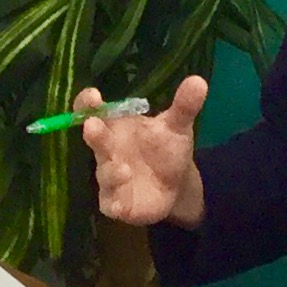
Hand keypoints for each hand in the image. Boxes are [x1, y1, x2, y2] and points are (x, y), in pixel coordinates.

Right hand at [77, 76, 207, 228]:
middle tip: (92, 125)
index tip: (93, 96)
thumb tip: (200, 81)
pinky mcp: (116, 203)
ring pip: (104, 174)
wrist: (176, 185)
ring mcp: (109, 177)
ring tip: (124, 169)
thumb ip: (184, 106)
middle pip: (94, 139)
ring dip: (111, 172)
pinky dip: (113, 204)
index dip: (87, 103)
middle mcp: (107, 150)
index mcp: (115, 126)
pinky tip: (120, 204)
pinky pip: (110, 205)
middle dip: (94, 134)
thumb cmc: (166, 149)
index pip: (92, 110)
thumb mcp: (177, 127)